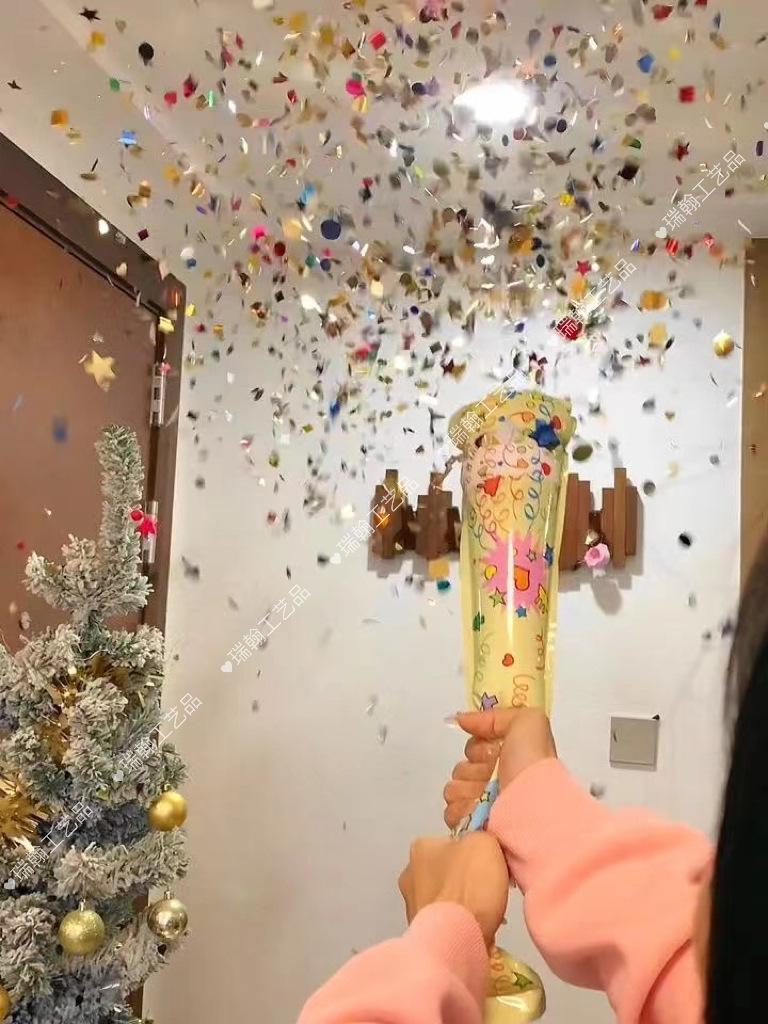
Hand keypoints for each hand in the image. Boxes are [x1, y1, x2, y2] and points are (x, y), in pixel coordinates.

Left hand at [398, 832, 508, 948]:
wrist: (457, 939)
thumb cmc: (470, 886)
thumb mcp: (485, 843)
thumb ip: (481, 837)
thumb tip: (477, 847)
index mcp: (420, 847)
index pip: (450, 843)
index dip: (472, 853)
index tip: (487, 866)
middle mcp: (408, 874)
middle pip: (444, 871)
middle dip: (463, 880)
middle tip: (486, 892)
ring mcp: (410, 906)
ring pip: (443, 898)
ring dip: (459, 905)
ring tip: (482, 917)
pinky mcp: (417, 934)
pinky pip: (442, 923)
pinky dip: (456, 925)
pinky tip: (471, 932)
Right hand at [444, 707, 555, 829]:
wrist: (533, 810)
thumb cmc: (531, 766)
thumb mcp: (528, 723)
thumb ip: (495, 715)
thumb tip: (462, 720)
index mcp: (508, 762)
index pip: (474, 747)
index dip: (479, 747)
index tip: (493, 751)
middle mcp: (494, 783)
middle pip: (461, 767)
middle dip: (473, 769)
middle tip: (492, 775)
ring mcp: (482, 807)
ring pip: (453, 788)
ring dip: (467, 789)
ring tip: (487, 796)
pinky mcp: (472, 828)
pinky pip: (450, 811)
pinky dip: (461, 809)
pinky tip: (478, 810)